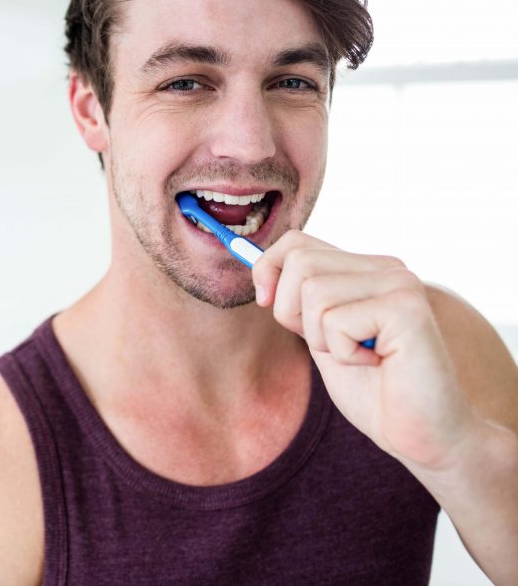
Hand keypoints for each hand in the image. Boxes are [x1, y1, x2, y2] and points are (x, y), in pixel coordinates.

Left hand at [252, 230, 478, 470]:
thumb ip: (299, 299)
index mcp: (366, 269)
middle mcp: (387, 268)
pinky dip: (343, 354)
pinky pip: (335, 322)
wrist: (421, 435)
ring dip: (323, 339)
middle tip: (331, 345)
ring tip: (360, 356)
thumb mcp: (321, 335)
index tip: (265, 302)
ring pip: (313, 292)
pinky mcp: (406, 309)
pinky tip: (377, 364)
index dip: (267, 270)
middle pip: (299, 262)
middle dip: (293, 312)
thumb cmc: (372, 390)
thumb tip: (257, 267)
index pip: (296, 243)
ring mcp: (400, 284)